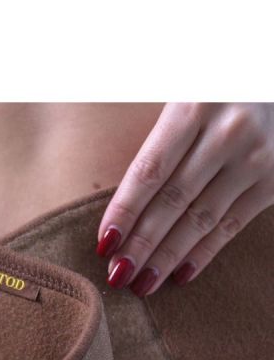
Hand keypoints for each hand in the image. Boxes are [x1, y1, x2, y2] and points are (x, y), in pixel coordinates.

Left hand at [96, 103, 273, 295]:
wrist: (273, 76)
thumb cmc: (214, 88)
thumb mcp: (182, 89)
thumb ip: (153, 130)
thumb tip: (116, 196)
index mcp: (194, 105)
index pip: (150, 170)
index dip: (124, 211)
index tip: (103, 244)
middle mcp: (227, 132)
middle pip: (172, 200)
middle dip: (141, 244)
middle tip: (116, 275)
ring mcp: (255, 158)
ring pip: (201, 219)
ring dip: (167, 257)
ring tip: (142, 284)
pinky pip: (232, 225)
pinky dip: (204, 253)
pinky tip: (180, 275)